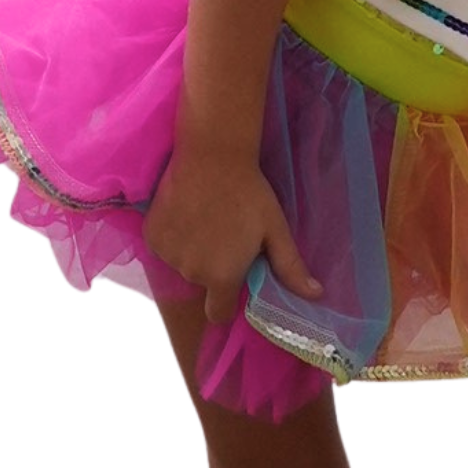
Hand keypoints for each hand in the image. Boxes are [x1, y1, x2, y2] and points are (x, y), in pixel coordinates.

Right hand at [143, 146, 324, 324]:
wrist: (213, 155)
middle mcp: (190, 272)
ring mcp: (167, 255)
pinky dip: (174, 236)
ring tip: (207, 218)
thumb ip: (291, 268)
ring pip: (182, 264)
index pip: (219, 312)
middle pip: (202, 283)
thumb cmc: (250, 193)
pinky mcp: (152, 236)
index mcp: (222, 277)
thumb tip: (315, 295)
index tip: (235, 274)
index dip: (227, 299)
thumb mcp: (275, 229)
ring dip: (193, 251)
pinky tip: (187, 212)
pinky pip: (165, 247)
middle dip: (213, 266)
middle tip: (226, 233)